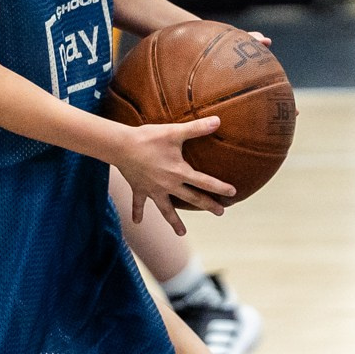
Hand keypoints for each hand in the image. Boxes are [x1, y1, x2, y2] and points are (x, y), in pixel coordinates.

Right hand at [111, 117, 237, 231]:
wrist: (121, 146)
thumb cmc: (149, 138)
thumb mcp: (175, 131)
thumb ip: (197, 128)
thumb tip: (218, 120)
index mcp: (179, 172)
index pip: (205, 182)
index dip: (220, 187)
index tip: (233, 194)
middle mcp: (168, 185)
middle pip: (192, 198)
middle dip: (207, 205)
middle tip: (220, 213)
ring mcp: (153, 190)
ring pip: (166, 209)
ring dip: (174, 221)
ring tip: (182, 233)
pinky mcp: (139, 189)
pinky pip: (139, 204)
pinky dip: (137, 213)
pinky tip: (137, 223)